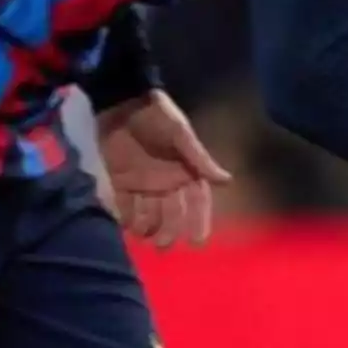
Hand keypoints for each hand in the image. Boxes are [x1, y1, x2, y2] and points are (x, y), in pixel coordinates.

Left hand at [98, 91, 231, 247]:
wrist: (121, 101)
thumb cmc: (156, 116)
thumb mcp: (181, 134)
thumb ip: (199, 159)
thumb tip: (227, 181)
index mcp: (184, 171)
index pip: (196, 202)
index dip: (198, 221)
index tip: (197, 241)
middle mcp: (166, 181)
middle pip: (171, 213)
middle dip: (169, 231)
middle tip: (163, 245)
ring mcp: (142, 183)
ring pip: (149, 214)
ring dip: (148, 228)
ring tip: (146, 237)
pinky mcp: (120, 181)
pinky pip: (124, 206)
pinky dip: (126, 217)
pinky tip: (127, 227)